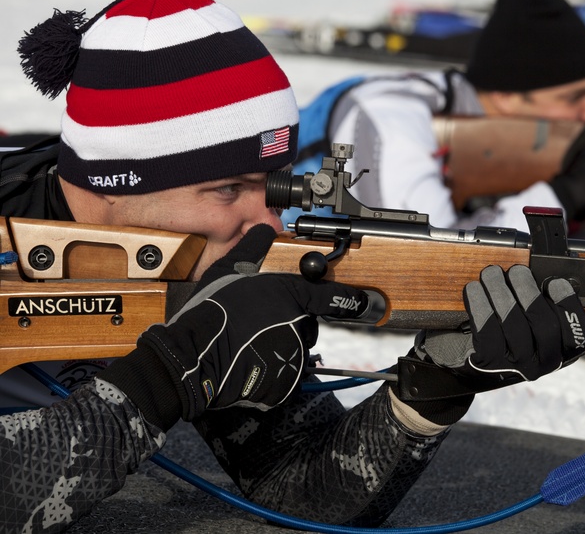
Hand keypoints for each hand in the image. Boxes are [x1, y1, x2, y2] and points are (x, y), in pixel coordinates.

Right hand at [102, 224, 371, 426]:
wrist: (192, 356)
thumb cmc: (210, 311)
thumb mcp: (228, 270)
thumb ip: (252, 249)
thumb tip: (263, 228)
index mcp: (292, 296)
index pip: (333, 298)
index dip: (351, 299)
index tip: (365, 301)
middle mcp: (299, 326)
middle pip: (308, 325)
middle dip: (291, 324)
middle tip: (260, 324)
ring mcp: (294, 356)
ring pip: (296, 351)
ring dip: (280, 348)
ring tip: (248, 344)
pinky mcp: (285, 383)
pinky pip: (286, 376)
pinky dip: (272, 372)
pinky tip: (249, 362)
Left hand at [394, 265, 584, 421]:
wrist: (466, 363)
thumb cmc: (504, 334)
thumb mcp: (531, 323)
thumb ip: (543, 304)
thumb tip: (543, 273)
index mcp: (561, 352)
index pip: (578, 331)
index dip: (567, 303)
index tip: (553, 281)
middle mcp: (543, 364)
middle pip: (543, 324)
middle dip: (528, 291)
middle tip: (516, 271)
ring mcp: (516, 366)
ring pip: (513, 324)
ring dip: (500, 291)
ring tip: (491, 274)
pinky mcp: (488, 363)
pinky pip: (485, 330)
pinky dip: (479, 304)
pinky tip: (474, 289)